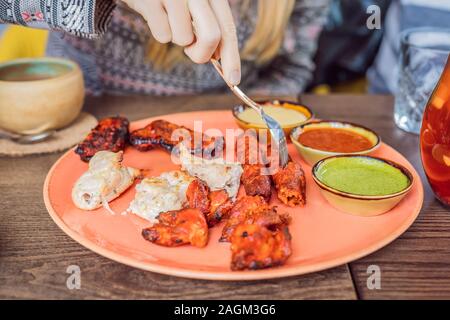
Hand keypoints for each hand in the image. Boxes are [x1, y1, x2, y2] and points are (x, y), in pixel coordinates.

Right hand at [122, 0, 240, 84]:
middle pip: (211, 36)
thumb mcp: (194, 6)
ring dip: (176, 36)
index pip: (228, 28)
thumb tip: (217, 57)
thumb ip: (209, 26)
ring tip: (168, 18)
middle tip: (189, 51)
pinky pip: (163, 35)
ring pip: (184, 39)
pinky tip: (155, 14)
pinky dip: (160, 31)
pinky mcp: (151, 0)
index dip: (232, 57)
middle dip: (201, 52)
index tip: (233, 80)